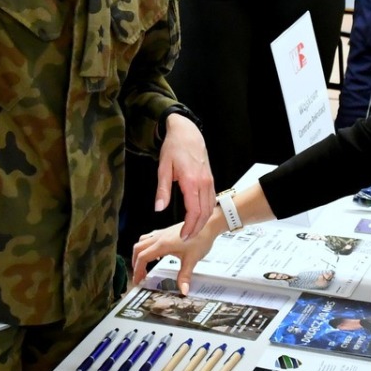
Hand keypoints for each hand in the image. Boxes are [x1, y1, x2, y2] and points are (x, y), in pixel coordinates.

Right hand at [132, 212, 222, 294]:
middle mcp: (159, 237)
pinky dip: (146, 247)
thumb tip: (183, 290)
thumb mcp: (192, 260)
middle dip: (135, 263)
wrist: (209, 224)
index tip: (138, 281)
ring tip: (143, 266)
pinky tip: (155, 255)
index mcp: (162, 244)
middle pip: (138, 249)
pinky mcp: (166, 232)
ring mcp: (162, 233)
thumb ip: (185, 276)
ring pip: (142, 242)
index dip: (138, 270)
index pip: (143, 257)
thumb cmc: (201, 239)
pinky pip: (149, 238)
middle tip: (139, 276)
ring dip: (139, 254)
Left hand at [156, 114, 215, 239]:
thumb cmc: (174, 147)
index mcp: (191, 181)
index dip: (189, 226)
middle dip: (197, 228)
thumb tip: (159, 209)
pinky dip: (206, 211)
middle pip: (205, 213)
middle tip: (187, 238)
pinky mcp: (210, 179)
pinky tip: (198, 217)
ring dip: (203, 221)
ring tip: (192, 231)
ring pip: (210, 207)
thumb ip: (162, 190)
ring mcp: (209, 181)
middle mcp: (203, 183)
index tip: (183, 236)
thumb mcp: (163, 168)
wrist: (187, 132)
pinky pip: (211, 199)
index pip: (194, 211)